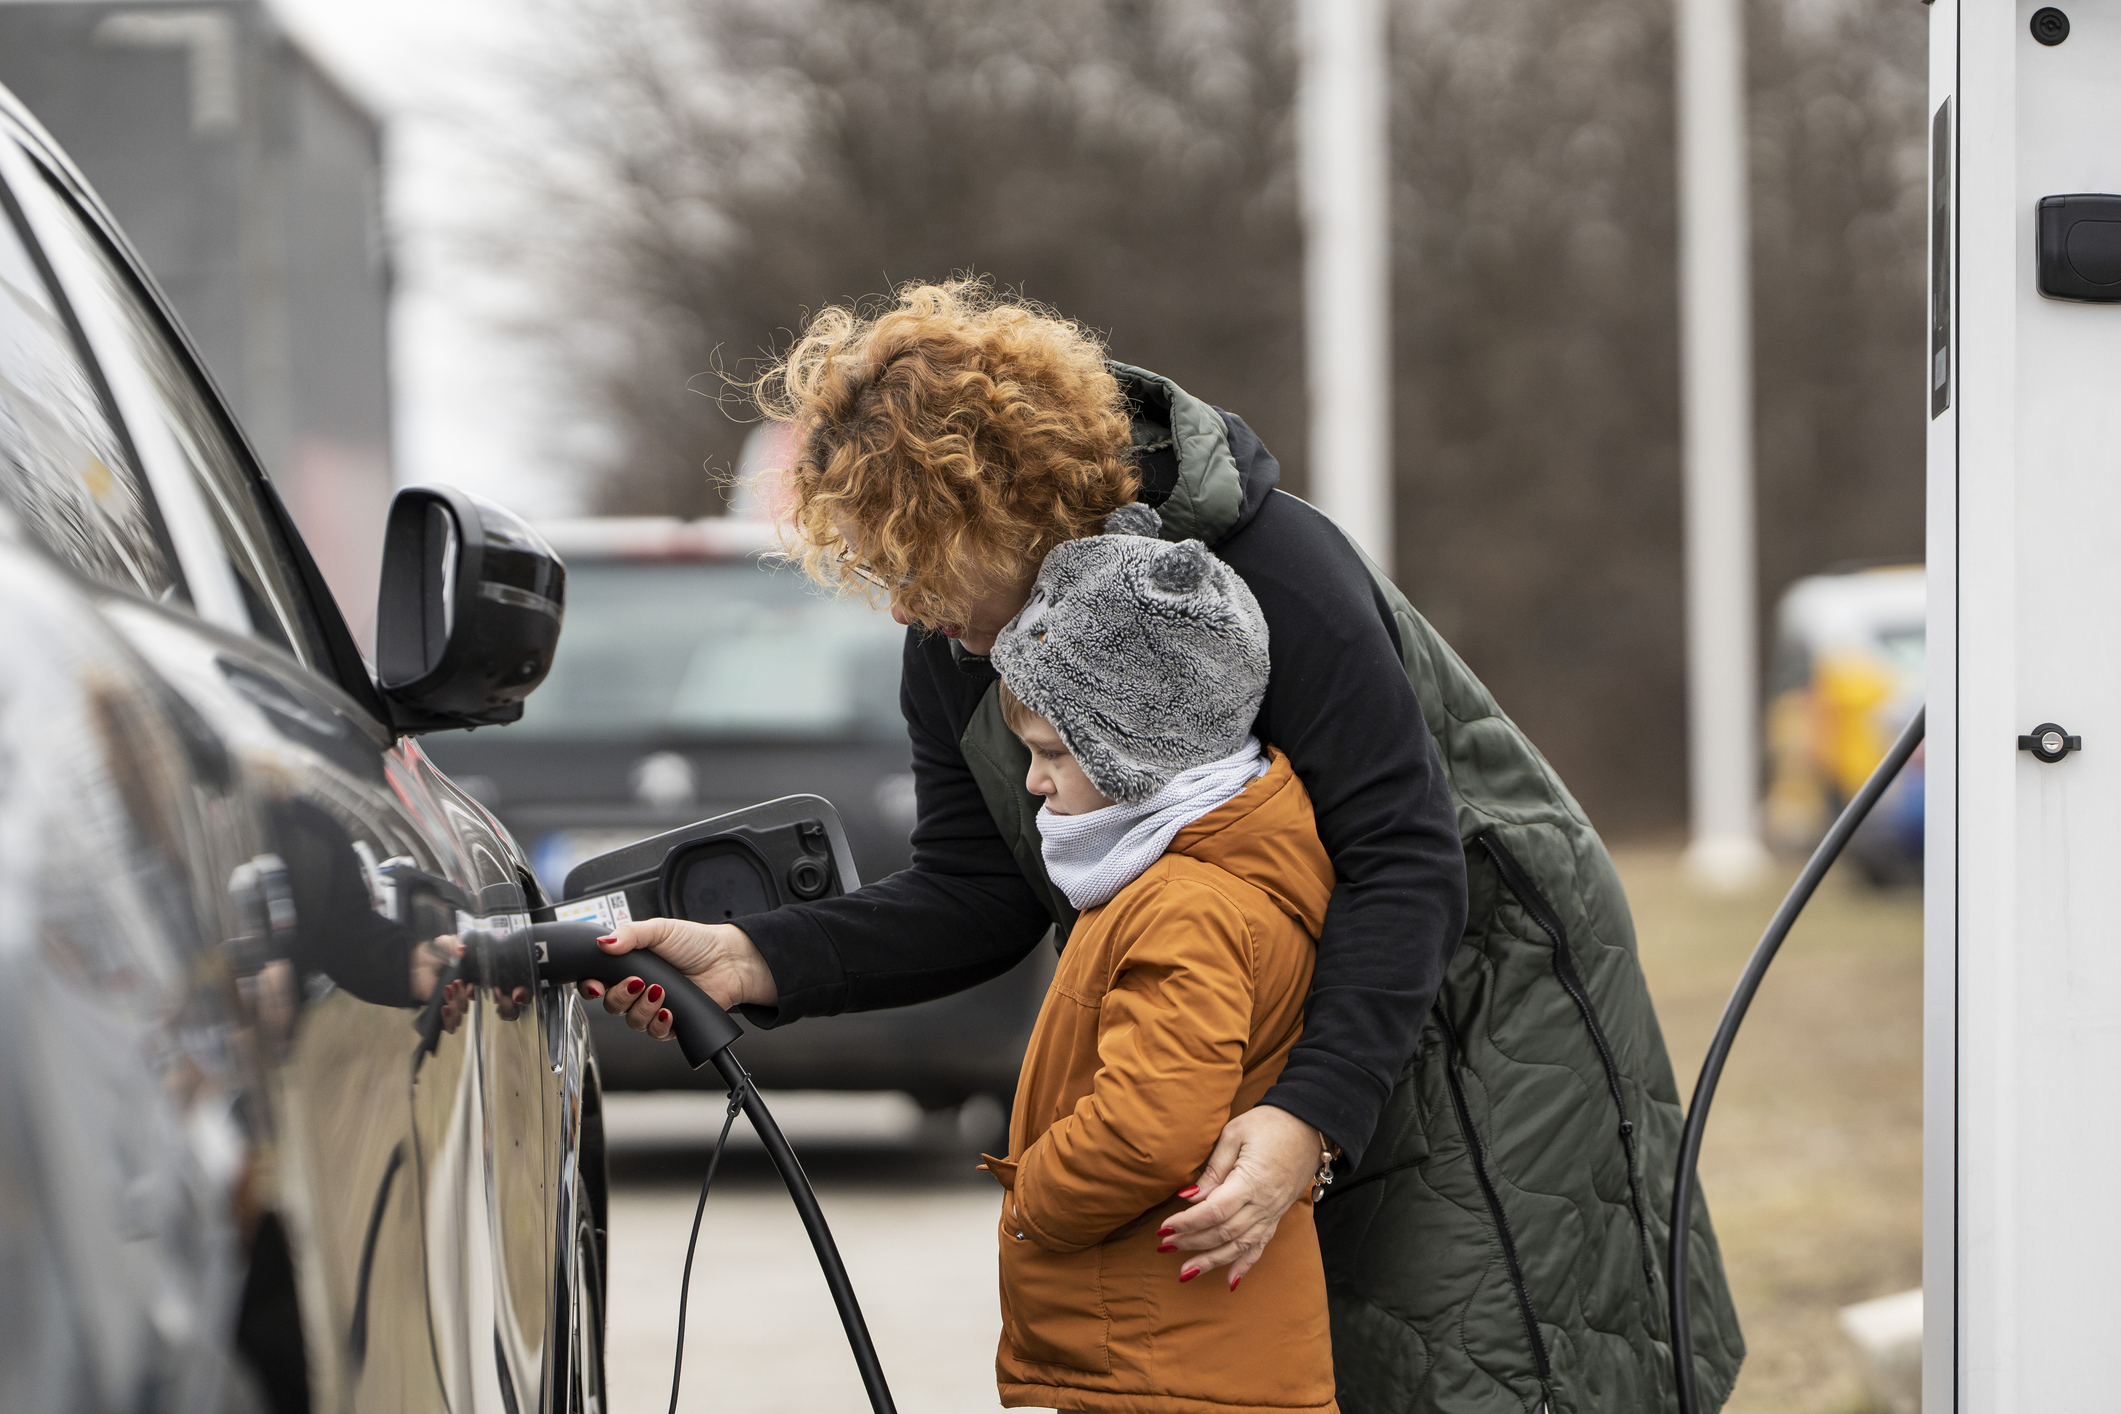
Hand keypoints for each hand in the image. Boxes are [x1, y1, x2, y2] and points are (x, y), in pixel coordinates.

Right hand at [576, 918, 776, 1041]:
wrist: (728, 960)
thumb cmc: (696, 943)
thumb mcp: (660, 929)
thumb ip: (629, 933)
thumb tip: (603, 942)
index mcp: (629, 965)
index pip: (597, 981)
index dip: (591, 986)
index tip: (596, 984)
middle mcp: (638, 988)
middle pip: (611, 1005)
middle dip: (620, 996)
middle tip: (637, 981)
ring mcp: (654, 1007)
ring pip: (631, 1021)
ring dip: (642, 1008)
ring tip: (660, 991)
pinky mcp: (671, 1023)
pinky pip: (655, 1033)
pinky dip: (659, 1023)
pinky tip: (668, 1010)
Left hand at [1159, 1105, 1322, 1289]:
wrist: (1308, 1126)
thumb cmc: (1269, 1124)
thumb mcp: (1235, 1134)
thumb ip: (1214, 1169)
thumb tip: (1190, 1196)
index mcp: (1251, 1181)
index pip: (1213, 1211)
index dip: (1187, 1223)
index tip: (1164, 1228)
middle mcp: (1263, 1204)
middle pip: (1223, 1232)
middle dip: (1192, 1242)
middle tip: (1165, 1246)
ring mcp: (1272, 1213)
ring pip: (1240, 1245)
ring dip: (1211, 1261)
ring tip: (1186, 1273)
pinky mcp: (1277, 1215)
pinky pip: (1260, 1246)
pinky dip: (1245, 1265)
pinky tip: (1230, 1280)